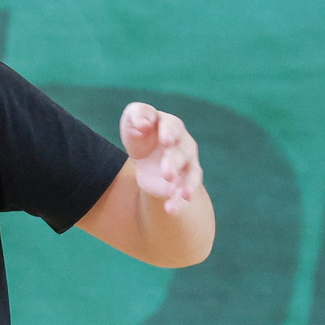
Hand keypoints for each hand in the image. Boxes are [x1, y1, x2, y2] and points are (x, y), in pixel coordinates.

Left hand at [120, 101, 201, 216]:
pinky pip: (184, 193)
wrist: (145, 158)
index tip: (164, 140)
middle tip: (167, 172)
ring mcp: (186, 165)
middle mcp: (183, 144)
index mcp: (170, 126)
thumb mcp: (132, 121)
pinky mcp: (182, 183)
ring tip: (182, 194)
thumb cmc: (141, 134)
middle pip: (182, 152)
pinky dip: (179, 202)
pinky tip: (171, 209)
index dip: (169, 133)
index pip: (173, 126)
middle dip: (175, 162)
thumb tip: (143, 124)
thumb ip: (138, 115)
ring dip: (187, 184)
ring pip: (191, 174)